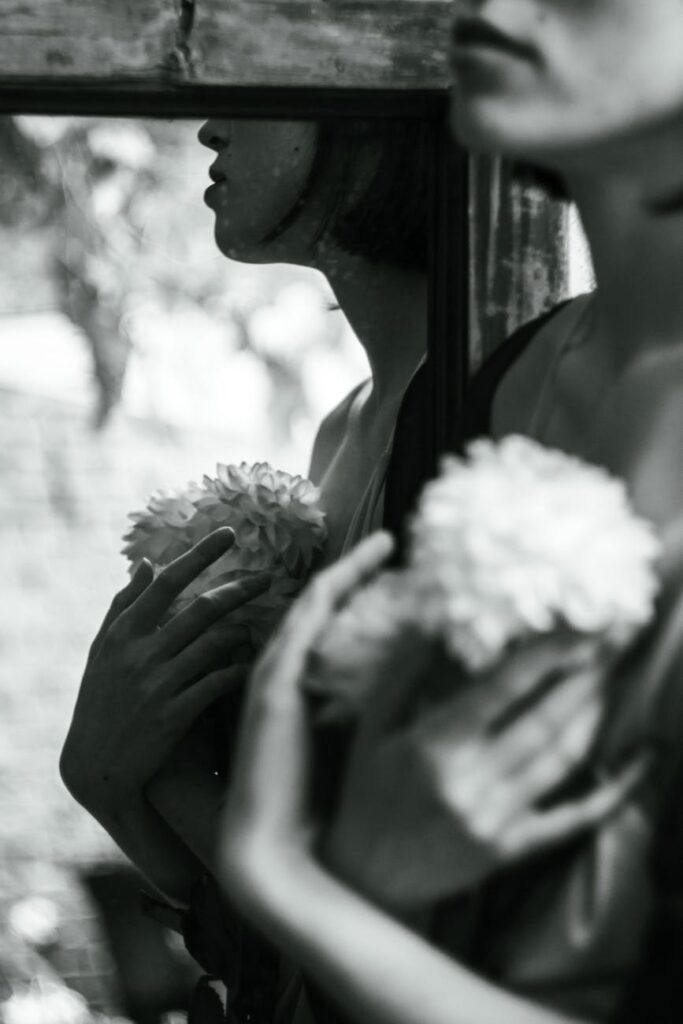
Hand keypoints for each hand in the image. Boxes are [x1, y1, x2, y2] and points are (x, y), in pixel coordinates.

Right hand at [60, 528, 270, 821]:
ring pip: (213, 644)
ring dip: (240, 631)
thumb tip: (147, 563)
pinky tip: (249, 663)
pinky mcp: (174, 715)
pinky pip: (216, 684)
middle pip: (201, 609)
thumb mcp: (102, 651)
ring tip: (254, 626)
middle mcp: (141, 653)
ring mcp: (158, 684)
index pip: (168, 581)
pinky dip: (236, 669)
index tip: (229, 534)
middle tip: (266, 578)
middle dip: (238, 589)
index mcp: (123, 632)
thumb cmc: (100, 700)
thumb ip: (124, 605)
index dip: (201, 554)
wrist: (96, 767)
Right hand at [219, 532, 394, 888]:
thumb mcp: (345, 746)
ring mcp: (274, 673)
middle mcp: (281, 671)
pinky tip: (367, 565)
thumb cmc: (312, 809)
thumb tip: (418, 689)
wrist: (272, 849)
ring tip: (384, 545)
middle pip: (319, 604)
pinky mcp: (275, 682)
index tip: (394, 567)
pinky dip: (336, 587)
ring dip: (349, 570)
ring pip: (315, 604)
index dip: (355, 589)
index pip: (326, 622)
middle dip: (353, 570)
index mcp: (295, 686)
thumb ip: (361, 709)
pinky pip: (308, 619)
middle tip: (389, 543)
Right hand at [323, 634, 646, 910]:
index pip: (502, 690)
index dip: (546, 655)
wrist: (365, 880)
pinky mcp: (512, 849)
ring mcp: (496, 820)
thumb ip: (403, 674)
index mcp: (434, 748)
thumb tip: (433, 621)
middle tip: (614, 637)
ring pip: (561, 760)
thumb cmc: (365, 795)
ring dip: (593, 713)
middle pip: (543, 721)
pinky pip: (571, 819)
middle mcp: (471, 784)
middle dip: (584, 675)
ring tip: (612, 676)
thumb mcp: (371, 729)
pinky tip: (639, 765)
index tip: (578, 627)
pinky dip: (610, 793)